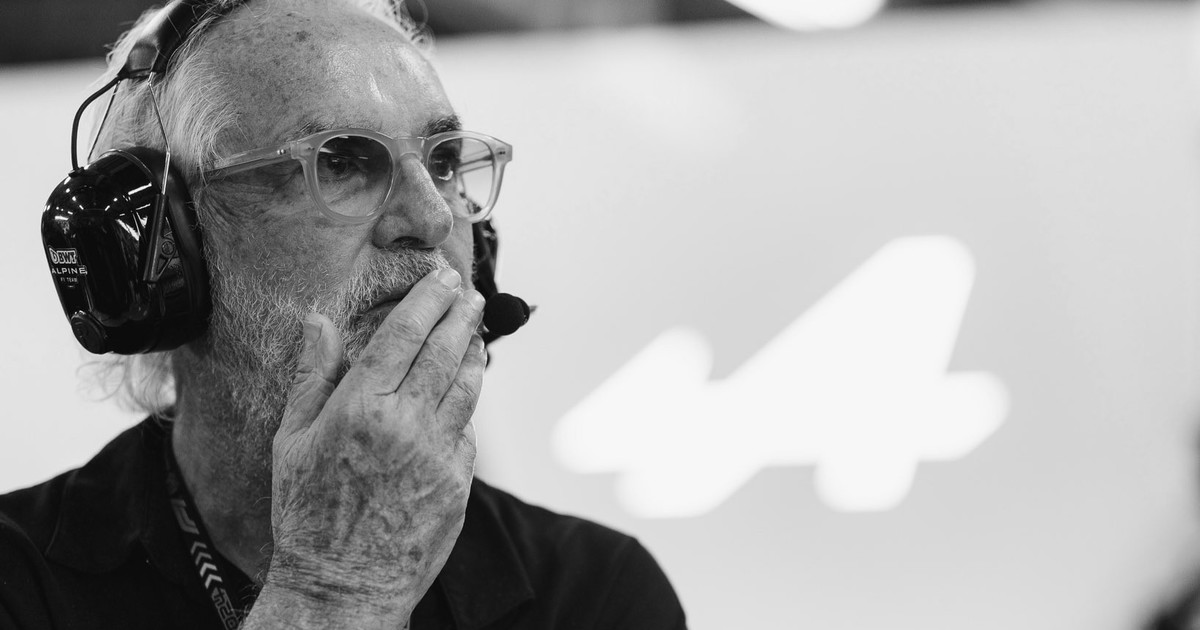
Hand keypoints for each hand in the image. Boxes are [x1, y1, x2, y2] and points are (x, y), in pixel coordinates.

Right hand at [256, 268, 484, 624]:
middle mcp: (405, 425)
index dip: (428, 300)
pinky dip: (466, 406)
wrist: (342, 585)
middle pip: (445, 351)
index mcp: (361, 408)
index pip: (405, 334)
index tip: (442, 279)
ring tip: (474, 334)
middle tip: (469, 293)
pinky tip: (462, 393)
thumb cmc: (307, 514)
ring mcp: (438, 454)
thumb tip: (318, 320)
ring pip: (467, 387)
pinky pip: (467, 430)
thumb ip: (313, 375)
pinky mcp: (458, 481)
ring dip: (474, 353)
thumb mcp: (292, 440)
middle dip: (461, 314)